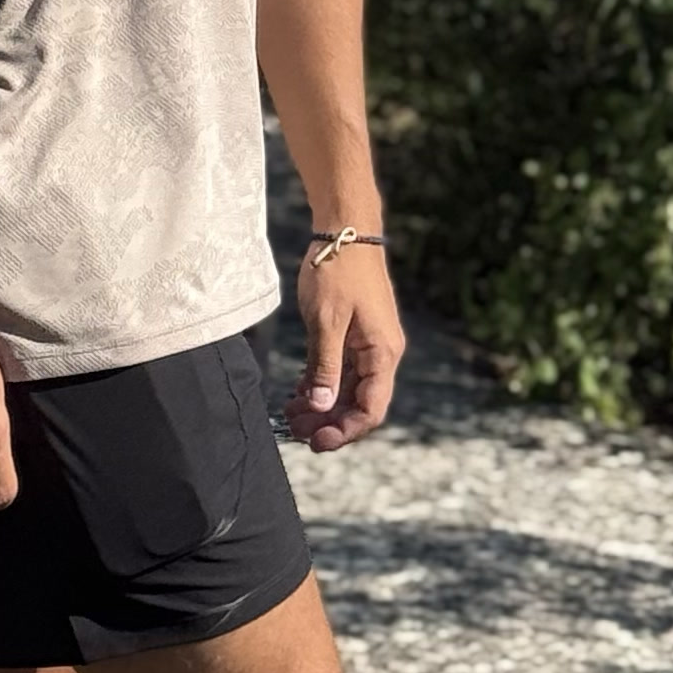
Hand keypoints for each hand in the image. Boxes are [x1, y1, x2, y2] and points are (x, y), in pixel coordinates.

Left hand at [288, 241, 403, 452]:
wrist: (345, 231)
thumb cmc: (337, 271)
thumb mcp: (326, 321)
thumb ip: (325, 367)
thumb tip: (323, 408)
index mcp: (382, 353)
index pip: (371, 409)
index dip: (345, 431)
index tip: (315, 441)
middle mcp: (381, 354)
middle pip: (360, 404)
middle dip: (329, 421)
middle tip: (294, 429)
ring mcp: (368, 345)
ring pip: (348, 390)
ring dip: (322, 405)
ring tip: (291, 414)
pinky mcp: (355, 336)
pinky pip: (342, 372)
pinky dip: (322, 384)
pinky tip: (298, 391)